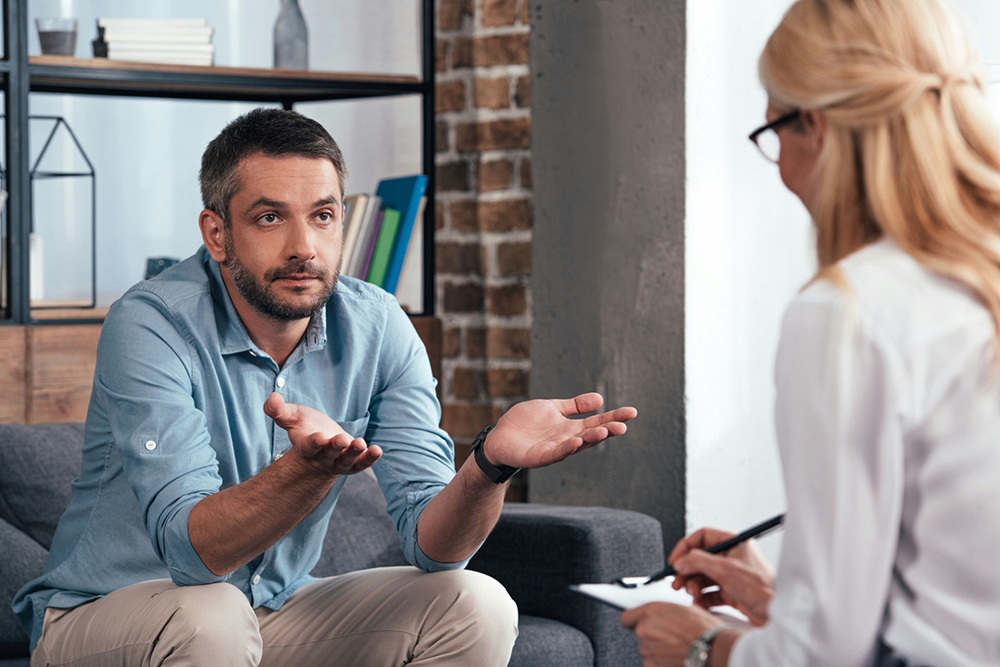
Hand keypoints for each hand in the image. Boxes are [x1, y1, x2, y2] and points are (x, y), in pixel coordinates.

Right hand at [264, 392, 381, 474]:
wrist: (319, 445)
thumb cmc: (304, 427)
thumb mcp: (291, 417)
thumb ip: (279, 410)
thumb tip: (271, 398)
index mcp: (305, 447)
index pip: (309, 447)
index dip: (314, 443)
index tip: (320, 438)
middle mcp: (322, 458)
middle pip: (329, 454)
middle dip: (336, 447)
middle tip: (343, 439)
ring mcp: (338, 462)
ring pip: (346, 461)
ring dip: (354, 453)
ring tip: (361, 443)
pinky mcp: (352, 463)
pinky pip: (361, 464)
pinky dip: (369, 459)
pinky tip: (377, 450)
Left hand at [482, 393, 637, 468]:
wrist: (499, 437)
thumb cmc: (525, 423)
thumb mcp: (552, 408)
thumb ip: (574, 405)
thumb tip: (600, 399)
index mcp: (570, 427)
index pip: (596, 422)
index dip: (613, 417)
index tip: (632, 412)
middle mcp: (566, 440)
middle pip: (591, 435)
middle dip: (607, 430)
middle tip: (623, 425)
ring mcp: (554, 449)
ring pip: (576, 445)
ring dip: (590, 439)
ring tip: (604, 431)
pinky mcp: (539, 457)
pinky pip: (555, 453)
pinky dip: (566, 448)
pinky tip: (576, 441)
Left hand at [621, 602, 722, 666]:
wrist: (713, 649)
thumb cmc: (704, 629)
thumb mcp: (683, 610)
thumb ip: (664, 614)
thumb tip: (662, 617)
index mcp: (650, 612)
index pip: (627, 618)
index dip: (633, 622)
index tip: (638, 625)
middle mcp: (644, 630)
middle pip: (640, 635)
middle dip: (653, 637)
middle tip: (671, 639)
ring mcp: (646, 650)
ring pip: (647, 651)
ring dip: (657, 652)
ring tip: (677, 650)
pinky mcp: (651, 665)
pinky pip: (651, 664)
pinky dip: (661, 663)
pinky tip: (675, 659)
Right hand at [669, 527, 774, 625]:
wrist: (778, 615)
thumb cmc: (762, 589)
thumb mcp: (724, 569)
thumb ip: (698, 561)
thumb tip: (680, 560)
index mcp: (733, 543)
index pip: (702, 537)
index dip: (686, 547)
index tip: (675, 560)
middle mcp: (731, 557)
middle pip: (699, 558)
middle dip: (687, 571)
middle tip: (677, 582)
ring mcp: (731, 575)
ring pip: (703, 576)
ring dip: (694, 586)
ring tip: (692, 594)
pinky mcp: (731, 592)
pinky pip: (709, 591)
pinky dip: (702, 597)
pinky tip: (700, 603)